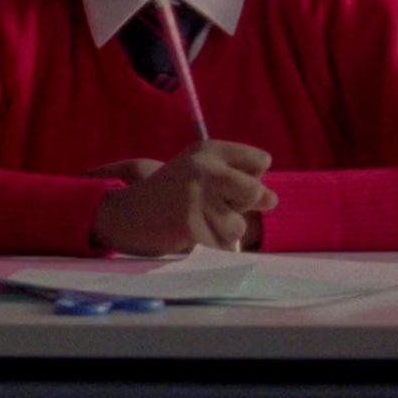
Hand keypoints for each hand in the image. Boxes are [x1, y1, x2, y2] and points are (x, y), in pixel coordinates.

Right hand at [90, 140, 277, 256]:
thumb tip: (272, 199)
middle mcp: (204, 168)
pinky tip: (189, 236)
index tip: (228, 185)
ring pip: (238, 227)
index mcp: (209, 150)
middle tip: (220, 207)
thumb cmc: (170, 193)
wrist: (125, 214)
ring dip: (223, 231)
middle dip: (245, 206)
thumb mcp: (201, 172)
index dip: (251, 178)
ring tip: (196, 221)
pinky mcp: (190, 228)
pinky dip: (210, 247)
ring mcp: (197, 199)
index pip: (261, 161)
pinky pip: (221, 247)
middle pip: (255, 192)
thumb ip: (238, 179)